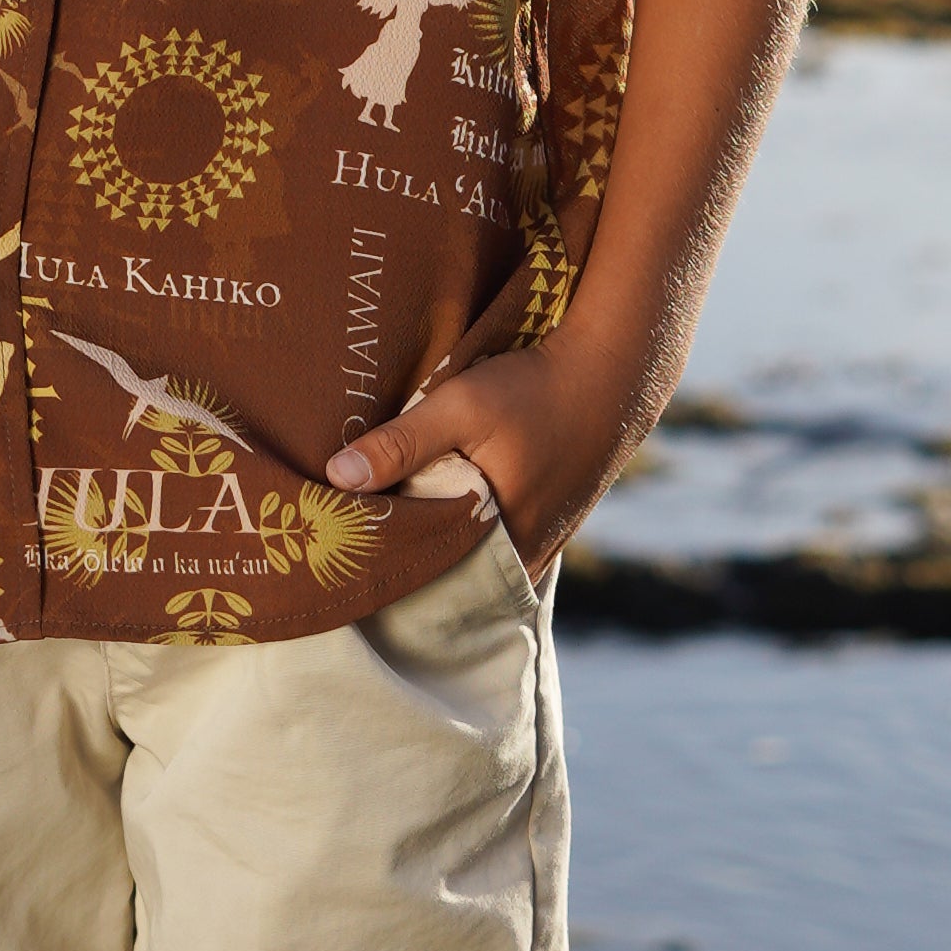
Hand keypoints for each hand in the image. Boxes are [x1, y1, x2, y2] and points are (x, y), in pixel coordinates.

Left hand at [324, 322, 650, 575]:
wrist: (612, 373)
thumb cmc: (534, 390)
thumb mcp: (461, 405)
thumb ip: (401, 443)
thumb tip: (338, 478)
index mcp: (502, 543)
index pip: (427, 576)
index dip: (384, 562)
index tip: (341, 548)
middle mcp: (525, 558)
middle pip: (449, 574)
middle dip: (406, 557)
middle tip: (352, 538)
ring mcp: (541, 545)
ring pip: (471, 559)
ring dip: (436, 543)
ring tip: (386, 521)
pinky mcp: (548, 526)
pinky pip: (494, 545)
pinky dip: (465, 533)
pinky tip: (434, 508)